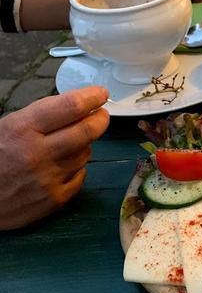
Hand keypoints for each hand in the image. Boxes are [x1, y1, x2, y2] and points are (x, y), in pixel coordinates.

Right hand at [0, 87, 109, 229]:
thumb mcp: (6, 127)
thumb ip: (39, 117)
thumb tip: (77, 106)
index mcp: (22, 129)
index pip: (70, 107)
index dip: (92, 97)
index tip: (101, 93)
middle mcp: (38, 153)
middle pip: (87, 130)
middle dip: (101, 118)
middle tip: (101, 114)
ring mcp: (48, 178)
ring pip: (86, 153)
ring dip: (85, 144)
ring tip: (71, 142)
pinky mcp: (55, 199)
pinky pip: (81, 175)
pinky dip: (77, 167)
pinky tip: (64, 165)